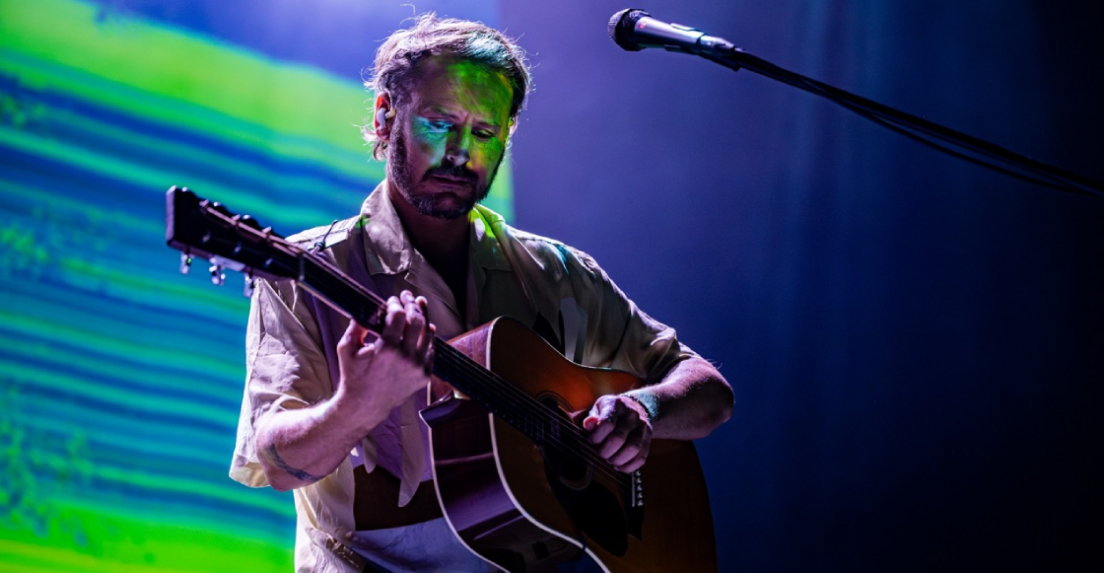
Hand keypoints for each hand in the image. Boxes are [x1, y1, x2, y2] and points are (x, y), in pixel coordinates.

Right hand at [335, 290, 434, 424]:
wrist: (365, 406)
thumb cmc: (353, 376)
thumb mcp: (346, 349)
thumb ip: (356, 326)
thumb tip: (367, 307)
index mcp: (387, 350)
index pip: (398, 316)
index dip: (396, 304)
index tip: (392, 300)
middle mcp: (406, 358)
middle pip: (417, 321)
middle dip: (412, 305)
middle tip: (407, 296)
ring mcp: (418, 368)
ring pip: (428, 334)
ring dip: (424, 317)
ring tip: (419, 305)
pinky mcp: (424, 376)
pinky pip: (431, 350)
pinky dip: (429, 337)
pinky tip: (427, 326)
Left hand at [583, 394, 652, 472]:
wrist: (636, 407)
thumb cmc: (611, 411)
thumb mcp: (599, 408)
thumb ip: (592, 417)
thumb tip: (588, 424)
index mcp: (616, 404)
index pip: (606, 424)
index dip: (596, 437)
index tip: (591, 440)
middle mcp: (632, 415)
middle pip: (618, 438)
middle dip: (605, 451)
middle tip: (600, 452)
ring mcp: (642, 427)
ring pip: (633, 449)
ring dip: (617, 460)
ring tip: (610, 460)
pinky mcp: (648, 439)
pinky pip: (641, 457)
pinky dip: (628, 467)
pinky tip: (619, 466)